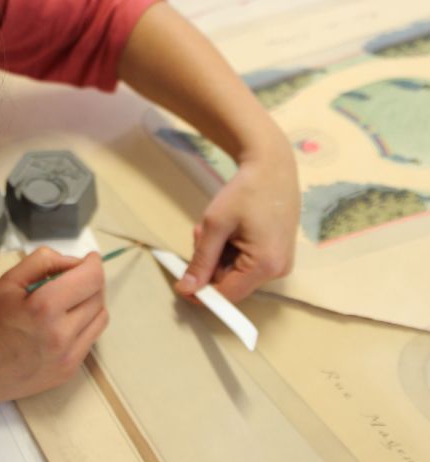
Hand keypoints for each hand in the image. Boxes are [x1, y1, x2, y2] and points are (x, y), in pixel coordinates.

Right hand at [0, 248, 107, 413]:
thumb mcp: (6, 282)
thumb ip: (42, 261)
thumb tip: (73, 261)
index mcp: (44, 308)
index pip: (91, 278)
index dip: (93, 263)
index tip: (88, 258)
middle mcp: (61, 334)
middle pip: (98, 295)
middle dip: (91, 280)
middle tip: (73, 277)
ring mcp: (68, 356)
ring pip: (100, 317)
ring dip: (91, 301)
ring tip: (69, 299)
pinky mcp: (69, 370)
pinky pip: (91, 338)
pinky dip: (85, 323)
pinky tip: (65, 320)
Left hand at [175, 135, 300, 302]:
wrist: (272, 166)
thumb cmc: (245, 190)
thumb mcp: (216, 224)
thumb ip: (201, 260)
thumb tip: (187, 289)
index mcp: (265, 265)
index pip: (227, 294)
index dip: (201, 292)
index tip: (180, 282)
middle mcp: (278, 270)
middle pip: (231, 283)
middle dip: (210, 263)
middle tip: (202, 234)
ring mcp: (281, 263)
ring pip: (236, 272)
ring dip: (219, 254)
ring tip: (217, 226)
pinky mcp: (279, 254)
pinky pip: (247, 263)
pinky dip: (231, 250)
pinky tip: (230, 228)